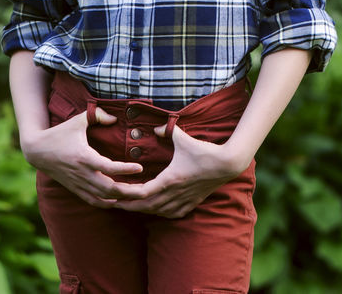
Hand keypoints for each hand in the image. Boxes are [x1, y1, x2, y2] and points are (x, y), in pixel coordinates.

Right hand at [20, 107, 148, 207]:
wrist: (37, 151)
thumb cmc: (59, 133)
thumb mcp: (78, 120)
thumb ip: (97, 115)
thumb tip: (115, 118)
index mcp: (83, 157)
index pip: (108, 167)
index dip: (125, 169)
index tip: (140, 167)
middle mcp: (82, 173)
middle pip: (109, 189)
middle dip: (129, 192)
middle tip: (147, 190)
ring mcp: (78, 184)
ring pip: (103, 198)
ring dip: (121, 199)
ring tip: (136, 196)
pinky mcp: (75, 189)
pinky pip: (93, 201)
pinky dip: (107, 203)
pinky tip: (119, 201)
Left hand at [115, 125, 249, 218]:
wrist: (228, 164)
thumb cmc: (205, 151)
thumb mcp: (184, 139)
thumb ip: (168, 130)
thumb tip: (155, 127)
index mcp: (170, 179)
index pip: (142, 193)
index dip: (126, 194)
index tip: (114, 193)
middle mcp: (174, 193)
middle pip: (146, 206)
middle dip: (128, 206)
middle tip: (114, 204)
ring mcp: (184, 200)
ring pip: (158, 212)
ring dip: (143, 210)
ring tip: (130, 207)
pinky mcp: (192, 202)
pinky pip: (172, 214)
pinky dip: (160, 213)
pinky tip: (156, 210)